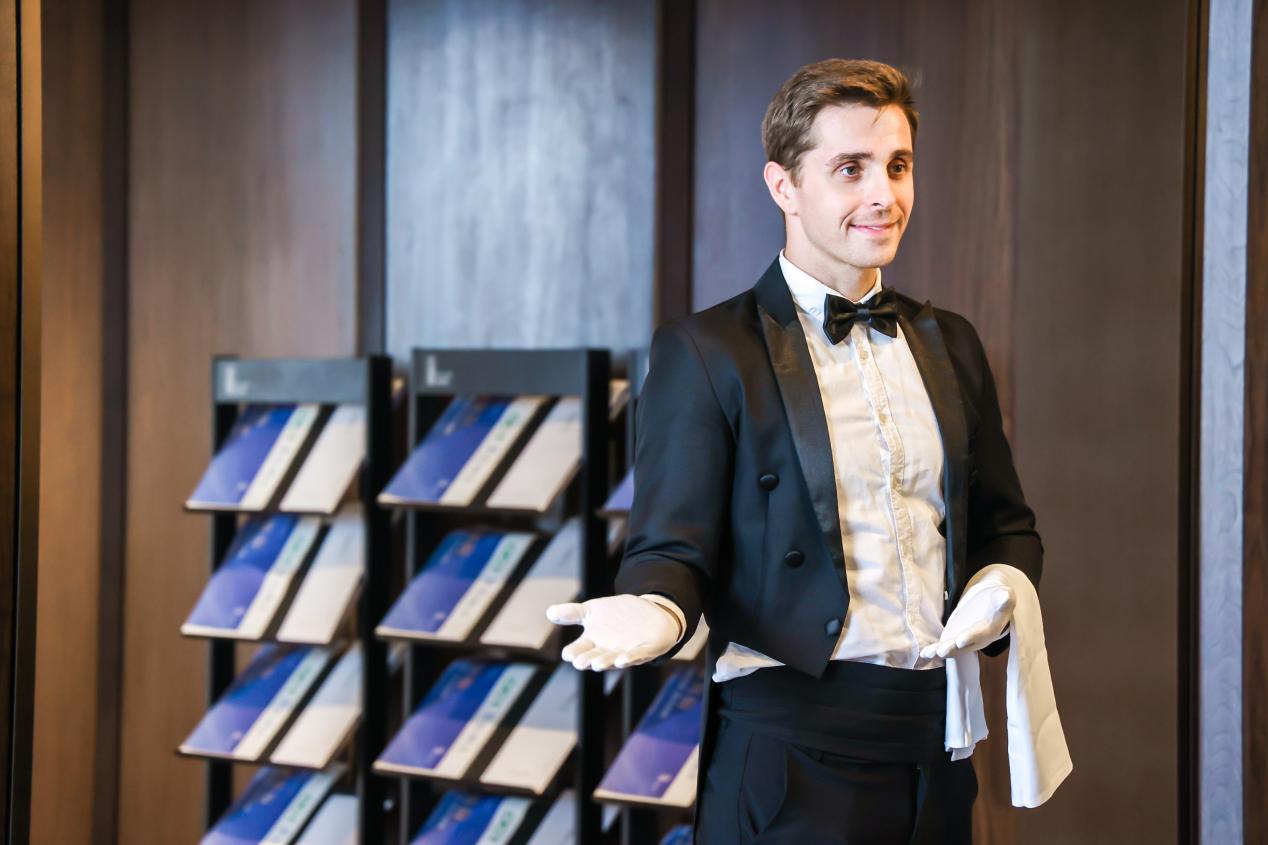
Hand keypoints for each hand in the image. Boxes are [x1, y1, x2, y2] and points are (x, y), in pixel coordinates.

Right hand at [545, 594, 680, 670]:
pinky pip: (636, 655)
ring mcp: (625, 651)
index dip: (574, 652)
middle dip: (588, 660)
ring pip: (613, 659)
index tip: (568, 654)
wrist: (650, 615)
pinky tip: (622, 660)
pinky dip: (629, 658)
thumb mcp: (593, 610)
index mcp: (593, 641)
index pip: (579, 649)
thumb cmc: (618, 616)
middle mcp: (607, 650)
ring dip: (605, 662)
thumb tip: (549, 612)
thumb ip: (572, 613)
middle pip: (595, 657)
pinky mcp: (643, 650)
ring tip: (596, 664)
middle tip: (579, 663)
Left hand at [920, 581, 1014, 658]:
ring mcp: (963, 640)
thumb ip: (1003, 599)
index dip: (971, 637)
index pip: (980, 634)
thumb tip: (1005, 596)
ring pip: (951, 648)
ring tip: (928, 653)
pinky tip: (923, 653)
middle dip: (952, 648)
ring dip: (939, 651)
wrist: (990, 601)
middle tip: (941, 651)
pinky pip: (943, 645)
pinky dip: (933, 650)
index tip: (961, 640)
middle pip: (963, 646)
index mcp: (989, 629)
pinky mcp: (953, 637)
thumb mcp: (1003, 596)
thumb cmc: (997, 598)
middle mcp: (976, 639)